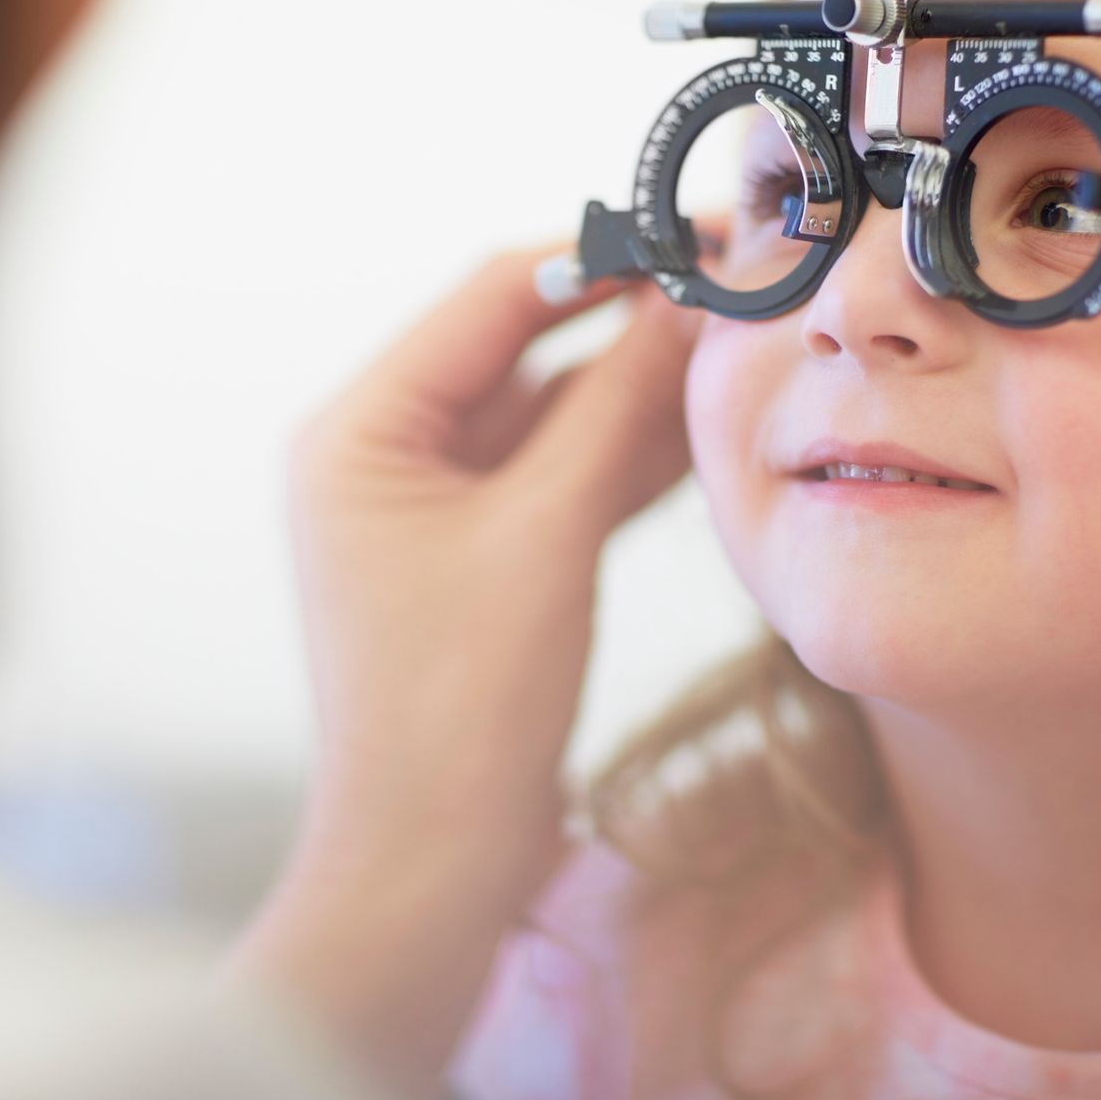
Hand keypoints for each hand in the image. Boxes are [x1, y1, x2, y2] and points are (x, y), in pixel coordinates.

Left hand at [236, 236, 706, 1099]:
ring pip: (550, 418)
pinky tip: (706, 436)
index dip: (600, 258)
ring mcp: (432, 510)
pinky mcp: (479, 561)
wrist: (430, 867)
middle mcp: (384, 454)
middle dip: (629, 325)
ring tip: (740, 354)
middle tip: (738, 290)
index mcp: (360, 429)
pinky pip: (558, 482)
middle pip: (522, 350)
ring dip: (637, 394)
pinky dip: (624, 462)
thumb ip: (613, 411)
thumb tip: (685, 303)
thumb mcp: (545, 538)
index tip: (701, 232)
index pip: (490, 297)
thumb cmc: (460, 708)